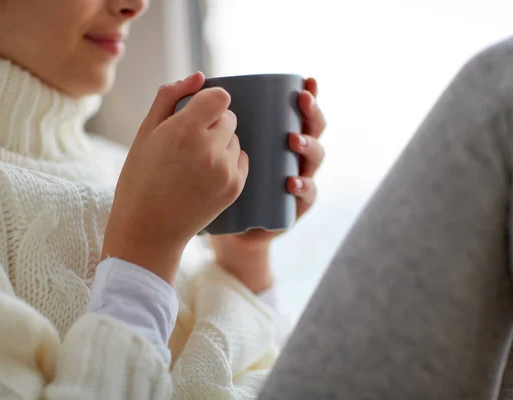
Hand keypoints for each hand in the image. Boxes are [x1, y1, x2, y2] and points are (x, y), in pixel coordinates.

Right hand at [102, 72, 248, 284]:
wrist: (148, 230)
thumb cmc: (140, 179)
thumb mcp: (145, 134)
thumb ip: (169, 97)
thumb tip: (198, 76)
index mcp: (184, 130)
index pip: (220, 96)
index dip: (208, 101)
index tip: (195, 113)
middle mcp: (210, 149)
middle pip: (230, 117)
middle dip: (213, 123)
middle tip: (189, 143)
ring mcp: (225, 170)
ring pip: (236, 139)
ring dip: (221, 143)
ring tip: (195, 164)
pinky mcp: (235, 188)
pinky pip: (241, 160)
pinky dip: (228, 162)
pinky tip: (206, 176)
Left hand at [210, 77, 325, 291]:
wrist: (219, 227)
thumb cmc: (210, 178)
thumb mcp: (209, 144)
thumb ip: (204, 114)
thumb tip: (198, 78)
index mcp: (278, 136)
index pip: (298, 111)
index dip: (309, 93)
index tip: (305, 80)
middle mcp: (293, 155)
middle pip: (314, 129)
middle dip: (312, 112)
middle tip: (303, 100)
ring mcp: (298, 179)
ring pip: (315, 159)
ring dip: (309, 146)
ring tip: (293, 140)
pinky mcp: (294, 206)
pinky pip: (307, 196)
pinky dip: (303, 188)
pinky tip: (292, 182)